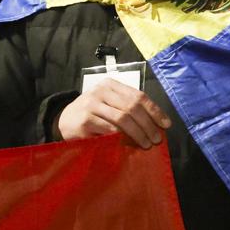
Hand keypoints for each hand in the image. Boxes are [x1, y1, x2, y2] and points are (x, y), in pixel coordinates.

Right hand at [56, 78, 171, 147]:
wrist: (63, 121)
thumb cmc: (92, 114)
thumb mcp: (109, 104)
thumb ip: (128, 107)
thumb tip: (158, 122)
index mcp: (110, 85)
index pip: (138, 96)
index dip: (155, 111)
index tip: (166, 125)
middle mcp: (100, 91)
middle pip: (132, 107)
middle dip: (148, 125)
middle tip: (156, 139)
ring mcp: (91, 105)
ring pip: (123, 118)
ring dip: (138, 133)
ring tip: (146, 144)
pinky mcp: (85, 120)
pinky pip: (110, 130)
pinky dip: (122, 138)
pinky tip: (129, 144)